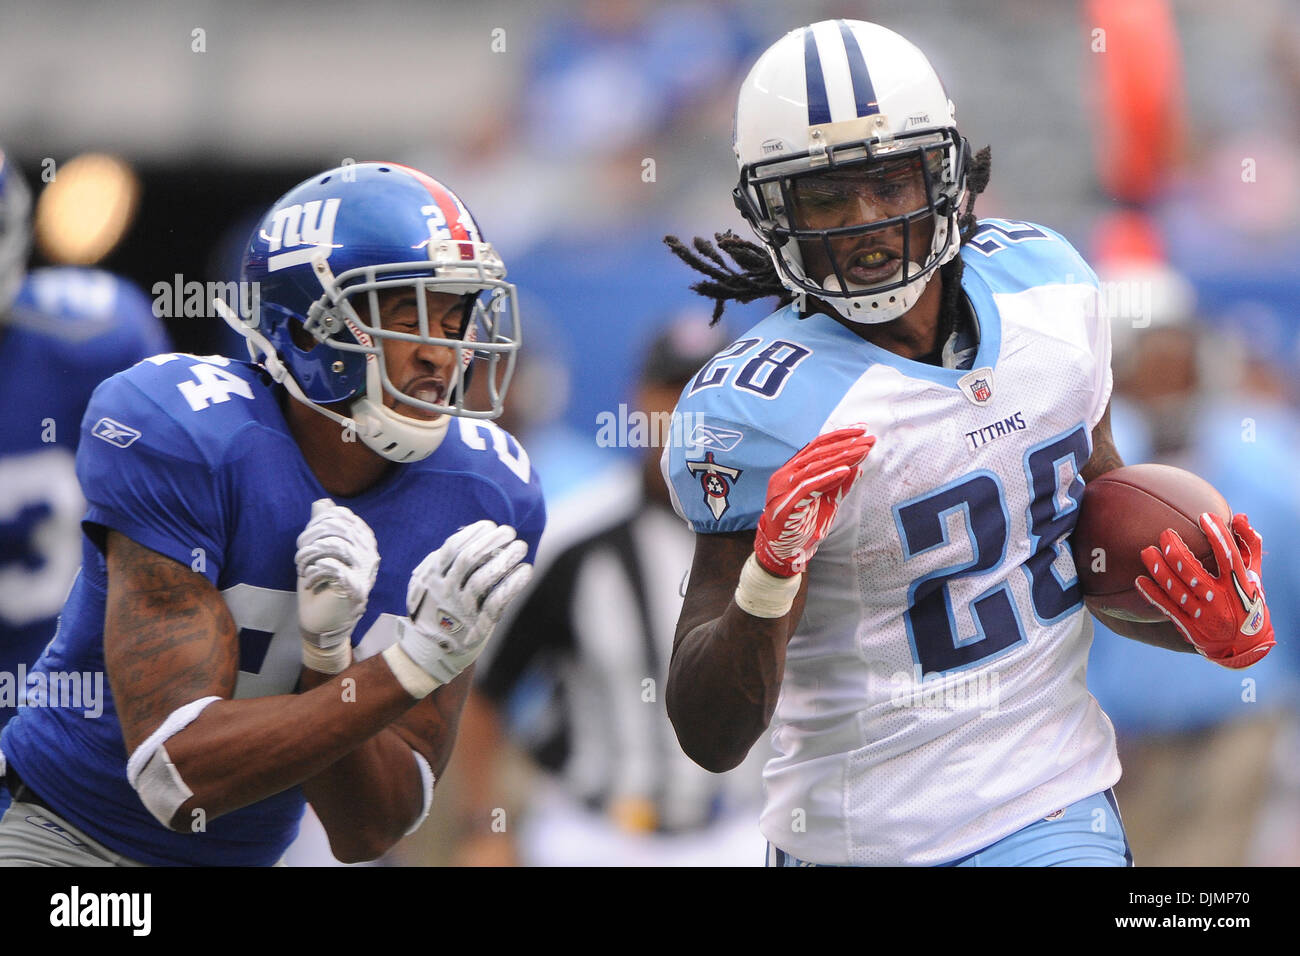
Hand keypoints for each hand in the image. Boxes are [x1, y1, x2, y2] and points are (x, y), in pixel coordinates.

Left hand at [296, 498, 379, 648]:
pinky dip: (315, 571)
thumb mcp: (319, 552)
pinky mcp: (355, 588)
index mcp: (363, 542)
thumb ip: (322, 527)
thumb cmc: (321, 585)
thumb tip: (322, 502)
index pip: (342, 517)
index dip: (318, 522)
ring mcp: (364, 572)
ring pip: (335, 545)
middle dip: (311, 537)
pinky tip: (310, 580)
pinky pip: (332, 567)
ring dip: (309, 555)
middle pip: (338, 528)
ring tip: (302, 567)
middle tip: (300, 555)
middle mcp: (369, 554)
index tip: (306, 541)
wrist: (322, 622)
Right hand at [395, 520, 532, 687]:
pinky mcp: (477, 626)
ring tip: (521, 546)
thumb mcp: (428, 583)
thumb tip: (470, 532)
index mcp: (431, 577)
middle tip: (510, 531)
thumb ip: (444, 560)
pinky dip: (513, 584)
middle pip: (469, 560)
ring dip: (506, 559)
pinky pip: (497, 602)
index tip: (491, 525)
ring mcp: (460, 609)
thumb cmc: (435, 608)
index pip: (452, 548)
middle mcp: (444, 591)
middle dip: (491, 541)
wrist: (429, 651)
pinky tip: (526, 570)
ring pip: (484, 579)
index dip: (473, 533)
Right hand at [754, 426, 875, 576]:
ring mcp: (784, 488)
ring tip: (862, 451)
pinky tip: (845, 471)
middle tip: (869, 438)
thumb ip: (838, 485)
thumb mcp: (826, 502)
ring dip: (842, 457)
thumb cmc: (802, 525)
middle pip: (818, 452)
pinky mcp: (787, 503)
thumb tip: (856, 468)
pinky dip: (828, 477)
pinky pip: (810, 486)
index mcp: (793, 470)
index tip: (862, 429)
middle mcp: (786, 474)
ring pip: (815, 466)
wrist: (783, 551)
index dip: (840, 436)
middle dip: (846, 444)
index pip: (817, 446)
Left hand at [1135, 512, 1274, 668]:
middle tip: (1165, 533)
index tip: (1204, 517)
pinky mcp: (1190, 627)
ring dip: (1159, 570)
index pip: (1229, 557)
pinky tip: (1139, 580)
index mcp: (1240, 586)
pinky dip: (1153, 594)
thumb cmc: (1249, 601)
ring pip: (1177, 590)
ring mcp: (1204, 615)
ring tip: (1146, 551)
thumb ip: (1249, 545)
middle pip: (1195, 573)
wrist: (1244, 646)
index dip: (1217, 536)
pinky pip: (1167, 608)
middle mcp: (1221, 600)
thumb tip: (1239, 516)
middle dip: (1177, 552)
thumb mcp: (1255, 575)